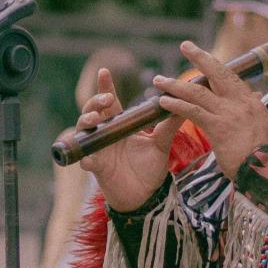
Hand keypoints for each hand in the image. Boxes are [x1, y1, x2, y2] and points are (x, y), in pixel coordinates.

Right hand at [77, 68, 182, 211]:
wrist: (147, 196)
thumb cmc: (150, 169)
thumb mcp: (161, 144)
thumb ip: (169, 125)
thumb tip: (184, 103)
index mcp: (120, 125)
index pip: (110, 101)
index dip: (105, 86)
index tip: (105, 71)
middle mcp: (106, 134)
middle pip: (92, 111)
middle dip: (95, 102)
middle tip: (107, 99)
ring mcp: (98, 149)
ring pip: (83, 130)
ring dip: (86, 122)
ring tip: (95, 119)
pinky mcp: (97, 167)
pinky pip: (85, 160)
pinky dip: (84, 157)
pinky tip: (88, 157)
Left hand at [153, 41, 267, 179]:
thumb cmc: (264, 156)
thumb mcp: (263, 128)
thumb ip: (253, 112)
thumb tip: (254, 98)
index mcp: (252, 102)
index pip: (231, 77)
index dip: (215, 65)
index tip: (203, 56)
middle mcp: (240, 102)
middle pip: (217, 72)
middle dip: (199, 57)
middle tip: (185, 46)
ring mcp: (228, 113)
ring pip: (197, 91)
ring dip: (175, 84)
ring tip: (158, 80)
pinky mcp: (217, 126)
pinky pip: (192, 110)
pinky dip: (176, 104)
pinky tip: (163, 102)